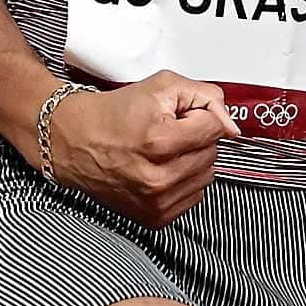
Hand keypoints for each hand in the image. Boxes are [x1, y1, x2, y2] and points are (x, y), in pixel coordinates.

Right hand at [44, 70, 240, 227]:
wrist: (75, 141)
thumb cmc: (114, 113)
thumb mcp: (160, 87)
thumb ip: (204, 96)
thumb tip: (231, 125)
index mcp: (160, 143)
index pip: (215, 128)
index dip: (200, 115)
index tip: (182, 115)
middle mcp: (159, 178)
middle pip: (212, 152)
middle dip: (196, 137)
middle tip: (168, 130)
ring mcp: (156, 202)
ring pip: (206, 175)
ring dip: (193, 159)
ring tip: (163, 150)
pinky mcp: (154, 218)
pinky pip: (193, 196)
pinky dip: (184, 180)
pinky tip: (161, 168)